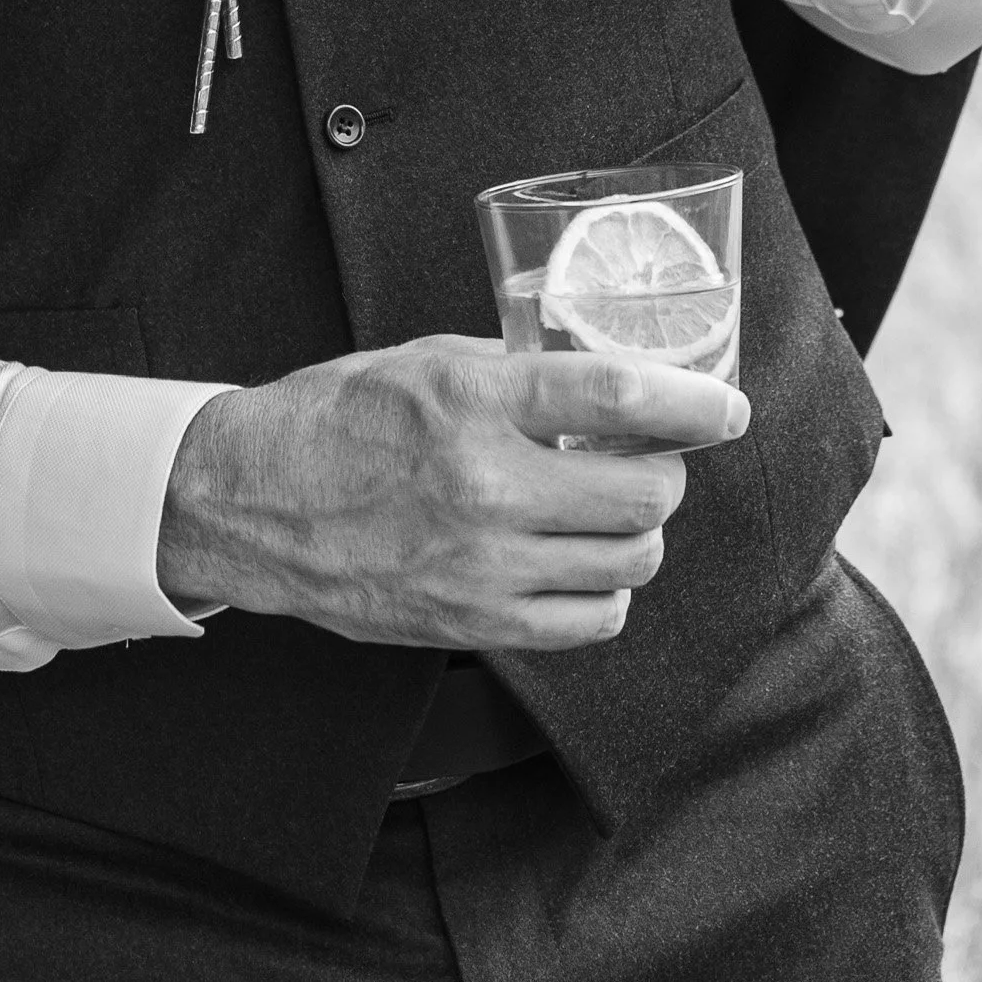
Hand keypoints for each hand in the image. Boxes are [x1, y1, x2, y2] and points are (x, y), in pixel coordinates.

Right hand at [156, 335, 748, 652]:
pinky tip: (578, 562)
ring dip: (637, 532)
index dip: (694, 401)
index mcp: (475, 400)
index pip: (618, 395)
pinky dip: (603, 592)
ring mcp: (483, 566)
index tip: (727, 406)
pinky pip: (590, 622)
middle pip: (644, 494)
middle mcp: (487, 487)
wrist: (254, 501)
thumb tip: (607, 372)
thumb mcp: (429, 358)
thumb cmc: (337, 417)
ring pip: (629, 562)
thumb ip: (520, 369)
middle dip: (666, 472)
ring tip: (609, 508)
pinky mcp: (474, 623)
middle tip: (651, 456)